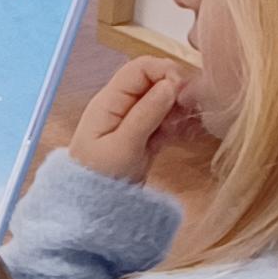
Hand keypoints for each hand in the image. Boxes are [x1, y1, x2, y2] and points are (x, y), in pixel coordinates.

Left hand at [70, 58, 196, 183]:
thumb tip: (170, 84)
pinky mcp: (143, 137)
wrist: (90, 210)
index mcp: (109, 101)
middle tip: (186, 111)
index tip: (181, 91)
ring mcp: (132, 121)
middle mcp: (120, 106)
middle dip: (174, 90)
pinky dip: (176, 124)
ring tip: (181, 127)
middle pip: (153, 81)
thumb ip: (146, 113)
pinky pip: (164, 121)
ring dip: (177, 109)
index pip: (139, 68)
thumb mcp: (123, 146)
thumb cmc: (99, 178)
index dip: (164, 71)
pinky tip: (185, 134)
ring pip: (162, 101)